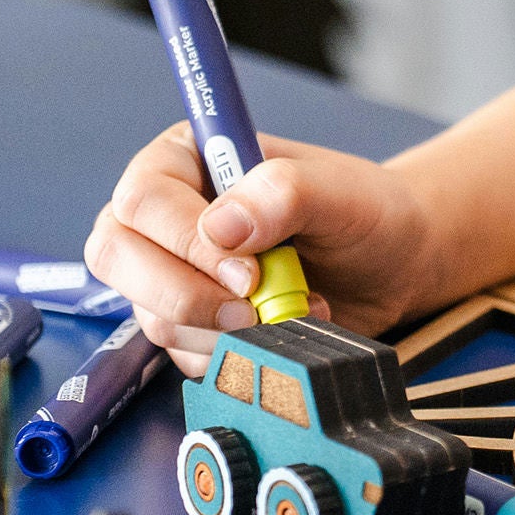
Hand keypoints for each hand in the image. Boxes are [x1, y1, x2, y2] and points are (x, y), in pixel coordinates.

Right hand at [85, 126, 436, 375]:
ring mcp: (174, 273)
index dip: (185, 242)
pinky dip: (235, 354)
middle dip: (184, 294)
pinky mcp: (193, 322)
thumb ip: (284, 193)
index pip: (143, 201)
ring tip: (294, 307)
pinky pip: (183, 353)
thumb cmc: (366, 213)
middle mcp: (166, 216)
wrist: (396, 265)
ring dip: (225, 328)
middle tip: (252, 308)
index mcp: (186, 160)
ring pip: (153, 314)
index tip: (247, 272)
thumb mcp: (340, 192)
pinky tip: (282, 330)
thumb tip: (220, 227)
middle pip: (117, 257)